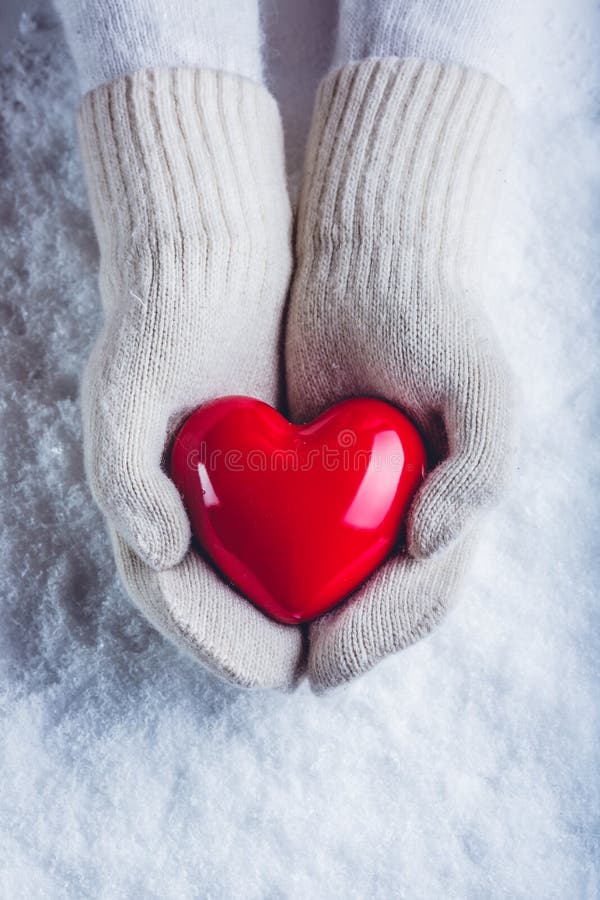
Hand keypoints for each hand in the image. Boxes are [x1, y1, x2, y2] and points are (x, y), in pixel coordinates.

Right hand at [79, 68, 303, 687]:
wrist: (210, 272)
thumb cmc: (160, 329)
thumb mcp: (125, 393)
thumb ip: (122, 476)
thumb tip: (156, 553)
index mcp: (139, 511)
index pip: (177, 605)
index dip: (225, 645)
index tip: (282, 668)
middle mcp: (178, 518)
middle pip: (221, 610)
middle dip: (269, 648)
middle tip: (329, 667)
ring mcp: (220, 502)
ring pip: (256, 584)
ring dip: (295, 620)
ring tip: (350, 640)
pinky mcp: (259, 480)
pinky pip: (287, 540)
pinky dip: (316, 566)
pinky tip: (358, 579)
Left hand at [285, 59, 514, 689]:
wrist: (374, 264)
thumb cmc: (434, 324)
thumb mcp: (482, 391)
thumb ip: (482, 470)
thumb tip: (430, 543)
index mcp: (458, 501)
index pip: (423, 591)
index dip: (378, 633)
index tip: (324, 663)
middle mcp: (421, 506)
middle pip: (390, 600)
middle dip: (350, 641)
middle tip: (298, 671)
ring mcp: (377, 491)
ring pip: (352, 579)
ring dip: (324, 621)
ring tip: (278, 650)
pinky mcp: (330, 471)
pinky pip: (313, 536)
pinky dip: (295, 571)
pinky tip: (260, 590)